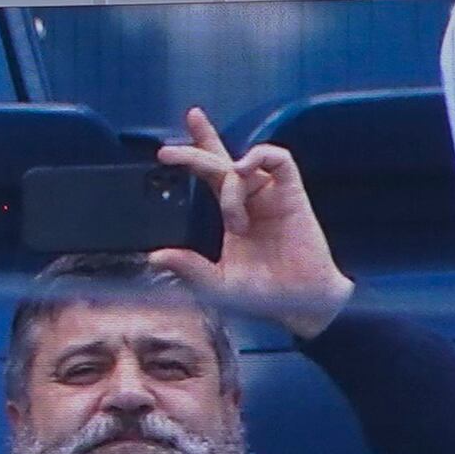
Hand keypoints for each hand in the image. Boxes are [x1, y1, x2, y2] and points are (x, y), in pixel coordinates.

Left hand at [147, 110, 353, 335]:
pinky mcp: (293, 194)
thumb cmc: (263, 294)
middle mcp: (251, 199)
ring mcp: (272, 194)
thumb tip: (155, 257)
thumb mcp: (216, 283)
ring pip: (243, 167)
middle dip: (196, 148)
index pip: (211, 174)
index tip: (165, 150)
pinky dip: (259, 157)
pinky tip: (244, 171)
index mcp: (232, 213)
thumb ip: (188, 267)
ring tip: (235, 220)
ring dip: (231, 187)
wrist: (299, 304)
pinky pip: (279, 160)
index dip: (194, 153)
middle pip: (221, 160)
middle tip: (167, 155)